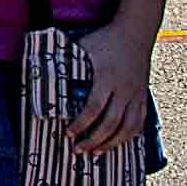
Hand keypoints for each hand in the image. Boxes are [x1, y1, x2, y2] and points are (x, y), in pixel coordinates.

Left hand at [67, 27, 156, 154]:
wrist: (135, 32)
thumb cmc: (105, 39)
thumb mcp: (84, 46)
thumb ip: (67, 60)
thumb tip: (43, 71)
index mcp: (106, 78)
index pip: (94, 107)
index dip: (81, 123)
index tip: (69, 132)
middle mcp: (123, 89)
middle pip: (110, 123)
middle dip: (94, 140)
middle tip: (78, 149)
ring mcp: (135, 95)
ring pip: (127, 128)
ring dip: (111, 143)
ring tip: (96, 153)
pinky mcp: (143, 97)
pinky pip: (139, 122)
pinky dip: (128, 136)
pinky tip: (117, 143)